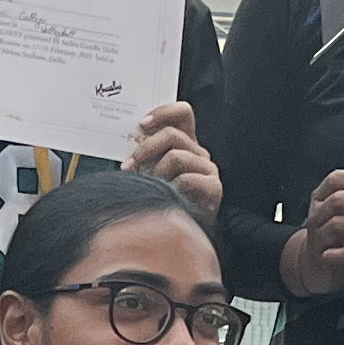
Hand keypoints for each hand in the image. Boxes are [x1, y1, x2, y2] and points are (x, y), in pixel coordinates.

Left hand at [128, 100, 219, 214]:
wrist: (181, 232)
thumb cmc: (163, 198)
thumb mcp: (151, 170)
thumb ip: (146, 152)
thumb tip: (132, 138)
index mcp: (186, 142)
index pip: (182, 113)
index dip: (163, 112)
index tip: (141, 125)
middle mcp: (199, 152)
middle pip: (172, 135)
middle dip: (146, 148)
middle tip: (130, 165)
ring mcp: (208, 169)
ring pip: (176, 156)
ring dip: (156, 172)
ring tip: (151, 187)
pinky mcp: (214, 187)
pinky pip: (186, 179)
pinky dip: (171, 187)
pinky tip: (167, 197)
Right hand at [280, 165, 343, 298]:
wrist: (317, 263)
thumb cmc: (336, 231)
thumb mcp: (339, 211)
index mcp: (320, 199)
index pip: (334, 180)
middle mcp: (316, 216)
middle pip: (337, 201)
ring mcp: (318, 238)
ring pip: (337, 225)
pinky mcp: (324, 260)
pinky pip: (337, 255)